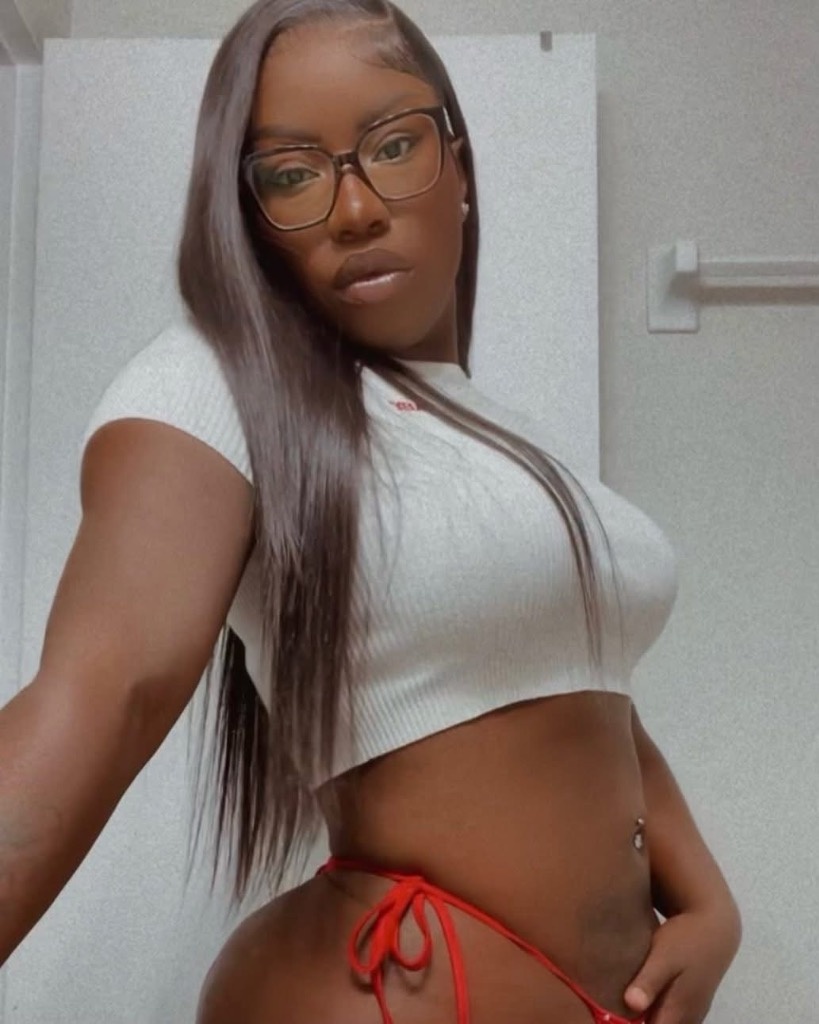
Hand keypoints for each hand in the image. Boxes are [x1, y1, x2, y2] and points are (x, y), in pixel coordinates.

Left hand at [623, 907, 740, 1023]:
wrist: (715, 926)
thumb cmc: (686, 939)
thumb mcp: (664, 956)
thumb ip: (649, 982)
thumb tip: (631, 1005)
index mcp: (679, 1012)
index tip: (615, 1017)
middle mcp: (689, 1018)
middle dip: (639, 1021)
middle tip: (616, 1010)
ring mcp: (693, 1011)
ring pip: (667, 1022)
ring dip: (648, 1017)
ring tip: (626, 1004)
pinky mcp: (692, 1001)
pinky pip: (674, 1017)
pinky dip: (657, 1012)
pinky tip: (642, 997)